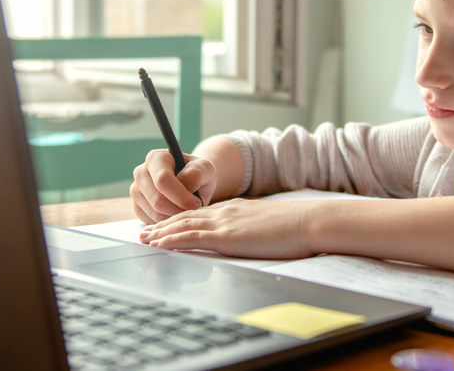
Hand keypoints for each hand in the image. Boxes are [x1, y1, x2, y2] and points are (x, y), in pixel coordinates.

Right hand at [129, 149, 216, 222]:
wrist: (191, 184)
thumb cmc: (197, 174)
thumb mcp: (204, 168)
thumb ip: (197, 173)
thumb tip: (186, 186)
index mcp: (156, 158)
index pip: (163, 180)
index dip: (181, 196)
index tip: (197, 203)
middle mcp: (141, 173)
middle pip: (158, 200)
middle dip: (180, 210)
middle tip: (195, 210)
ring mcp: (136, 191)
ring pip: (155, 214)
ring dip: (176, 217)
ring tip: (187, 210)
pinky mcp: (136, 207)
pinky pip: (152, 222)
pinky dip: (168, 222)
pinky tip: (177, 213)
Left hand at [138, 199, 317, 259]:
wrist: (308, 221)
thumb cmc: (296, 228)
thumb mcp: (268, 226)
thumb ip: (253, 230)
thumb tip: (249, 240)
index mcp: (236, 209)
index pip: (200, 214)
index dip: (179, 219)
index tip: (166, 226)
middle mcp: (226, 212)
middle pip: (186, 217)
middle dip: (163, 225)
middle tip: (145, 232)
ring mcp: (225, 223)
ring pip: (183, 225)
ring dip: (161, 232)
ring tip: (145, 238)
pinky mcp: (226, 236)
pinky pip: (191, 237)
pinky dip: (171, 240)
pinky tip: (159, 244)